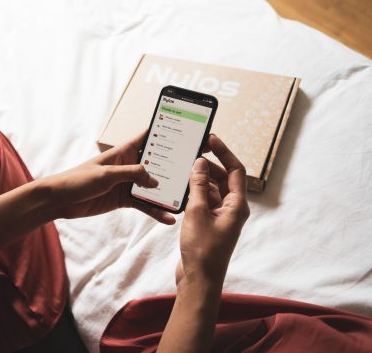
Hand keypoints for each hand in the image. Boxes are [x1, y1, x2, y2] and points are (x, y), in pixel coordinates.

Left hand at [39, 132, 175, 224]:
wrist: (61, 200)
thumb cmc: (78, 179)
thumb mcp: (106, 174)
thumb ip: (131, 174)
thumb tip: (155, 180)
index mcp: (124, 151)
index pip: (148, 136)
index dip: (166, 131)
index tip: (187, 130)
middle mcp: (129, 165)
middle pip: (157, 163)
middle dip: (175, 166)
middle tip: (196, 169)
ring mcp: (128, 183)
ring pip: (153, 186)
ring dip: (167, 192)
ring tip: (186, 199)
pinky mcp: (124, 199)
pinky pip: (145, 204)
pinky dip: (156, 210)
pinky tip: (168, 218)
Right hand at [175, 134, 249, 287]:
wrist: (199, 280)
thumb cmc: (202, 249)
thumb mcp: (198, 212)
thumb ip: (199, 185)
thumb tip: (201, 162)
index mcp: (237, 205)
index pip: (236, 170)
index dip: (225, 152)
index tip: (211, 139)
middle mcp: (232, 209)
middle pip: (224, 179)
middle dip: (209, 165)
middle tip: (192, 152)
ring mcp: (221, 217)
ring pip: (212, 190)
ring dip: (200, 180)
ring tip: (183, 168)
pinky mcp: (209, 225)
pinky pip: (204, 202)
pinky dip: (194, 194)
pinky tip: (180, 189)